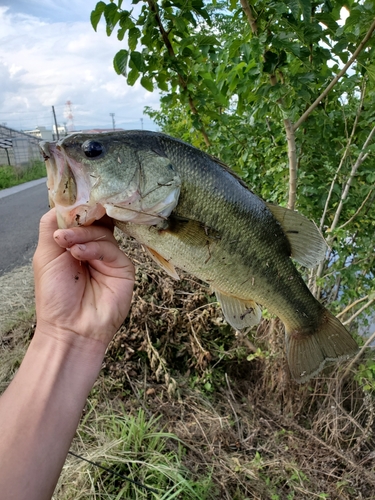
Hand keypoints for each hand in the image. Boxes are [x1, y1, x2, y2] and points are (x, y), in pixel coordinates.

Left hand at [33, 209, 134, 346]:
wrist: (70, 328)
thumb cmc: (54, 295)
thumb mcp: (45, 255)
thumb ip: (51, 225)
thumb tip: (63, 202)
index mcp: (74, 244)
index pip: (80, 217)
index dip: (76, 208)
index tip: (69, 202)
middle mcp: (93, 248)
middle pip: (95, 220)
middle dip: (81, 218)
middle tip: (69, 224)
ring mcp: (109, 257)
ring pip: (103, 232)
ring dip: (82, 236)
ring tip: (68, 247)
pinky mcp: (123, 267)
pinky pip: (112, 248)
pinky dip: (94, 248)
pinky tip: (80, 255)